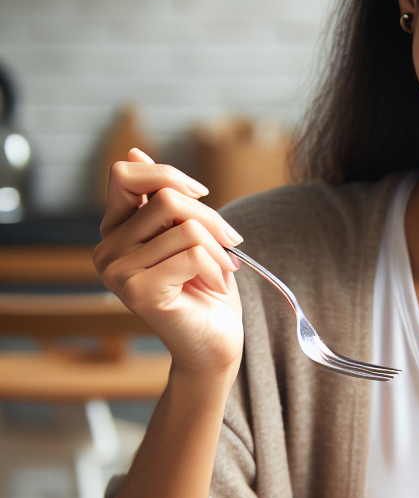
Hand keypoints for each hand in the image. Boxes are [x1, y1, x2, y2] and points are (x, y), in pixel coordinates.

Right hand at [93, 149, 244, 378]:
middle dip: (210, 216)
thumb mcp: (189, 235)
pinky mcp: (138, 292)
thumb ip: (164, 200)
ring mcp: (117, 272)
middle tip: (232, 241)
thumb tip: (133, 151)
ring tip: (224, 269)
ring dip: (218, 246)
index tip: (202, 194)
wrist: (215, 346)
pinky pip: (191, 253)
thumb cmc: (205, 290)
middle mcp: (107, 250)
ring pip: (183, 226)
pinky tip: (217, 286)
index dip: (167, 175)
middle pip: (164, 198)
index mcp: (116, 231)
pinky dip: (216, 266)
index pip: (124, 176)